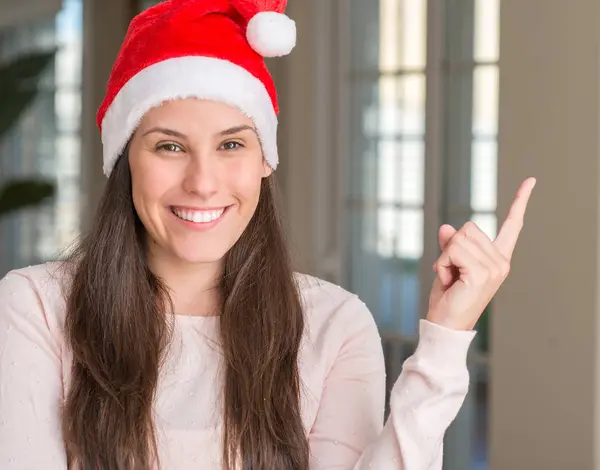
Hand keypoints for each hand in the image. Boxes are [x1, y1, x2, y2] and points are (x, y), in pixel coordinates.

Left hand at [426, 177, 535, 330]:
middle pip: (468, 228)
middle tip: (451, 273)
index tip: (531, 181)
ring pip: (458, 238)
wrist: (446, 325)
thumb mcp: (449, 264)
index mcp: (497, 258)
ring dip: (446, 257)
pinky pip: (453, 250)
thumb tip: (446, 226)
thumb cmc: (448, 297)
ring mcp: (495, 267)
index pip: (512, 225)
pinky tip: (449, 281)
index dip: (520, 201)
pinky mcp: (483, 273)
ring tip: (450, 278)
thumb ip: (451, 245)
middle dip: (451, 247)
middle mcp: (501, 261)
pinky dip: (444, 263)